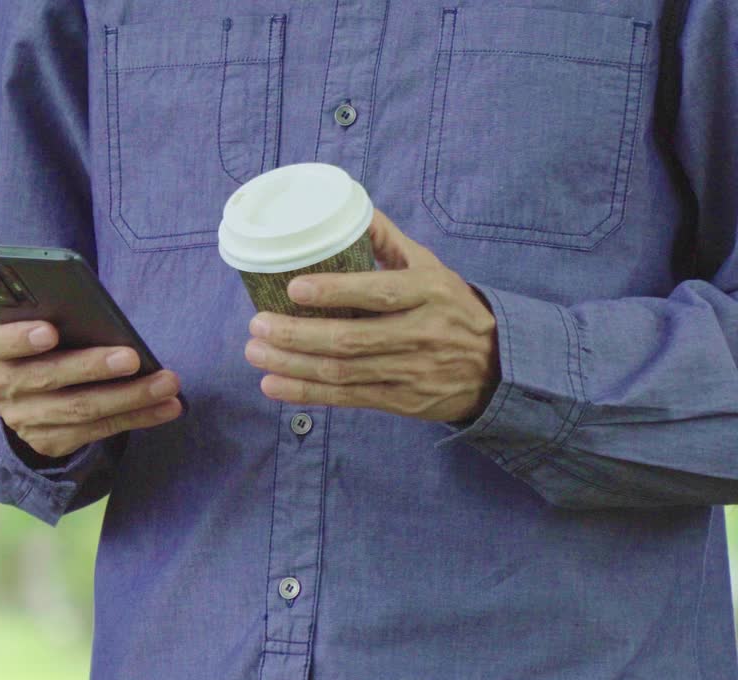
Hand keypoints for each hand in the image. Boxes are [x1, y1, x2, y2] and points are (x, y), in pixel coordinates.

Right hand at [0, 317, 182, 457]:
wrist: (21, 387)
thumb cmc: (37, 339)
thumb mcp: (31, 319)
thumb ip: (51, 313)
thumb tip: (97, 312)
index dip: (20, 338)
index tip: (51, 331)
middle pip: (47, 378)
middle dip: (93, 368)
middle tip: (133, 357)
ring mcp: (22, 419)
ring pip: (79, 409)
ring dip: (130, 397)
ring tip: (167, 384)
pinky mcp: (48, 441)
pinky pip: (97, 431)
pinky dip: (137, 418)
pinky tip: (167, 406)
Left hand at [244, 210, 499, 422]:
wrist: (496, 368)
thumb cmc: (452, 309)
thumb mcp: (432, 268)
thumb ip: (389, 240)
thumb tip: (350, 207)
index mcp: (430, 292)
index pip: (378, 292)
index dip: (334, 292)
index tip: (293, 288)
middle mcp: (421, 334)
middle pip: (350, 339)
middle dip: (297, 334)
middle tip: (257, 324)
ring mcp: (411, 372)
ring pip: (342, 371)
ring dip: (292, 364)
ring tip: (255, 352)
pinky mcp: (400, 401)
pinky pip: (347, 398)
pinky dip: (306, 393)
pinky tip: (273, 384)